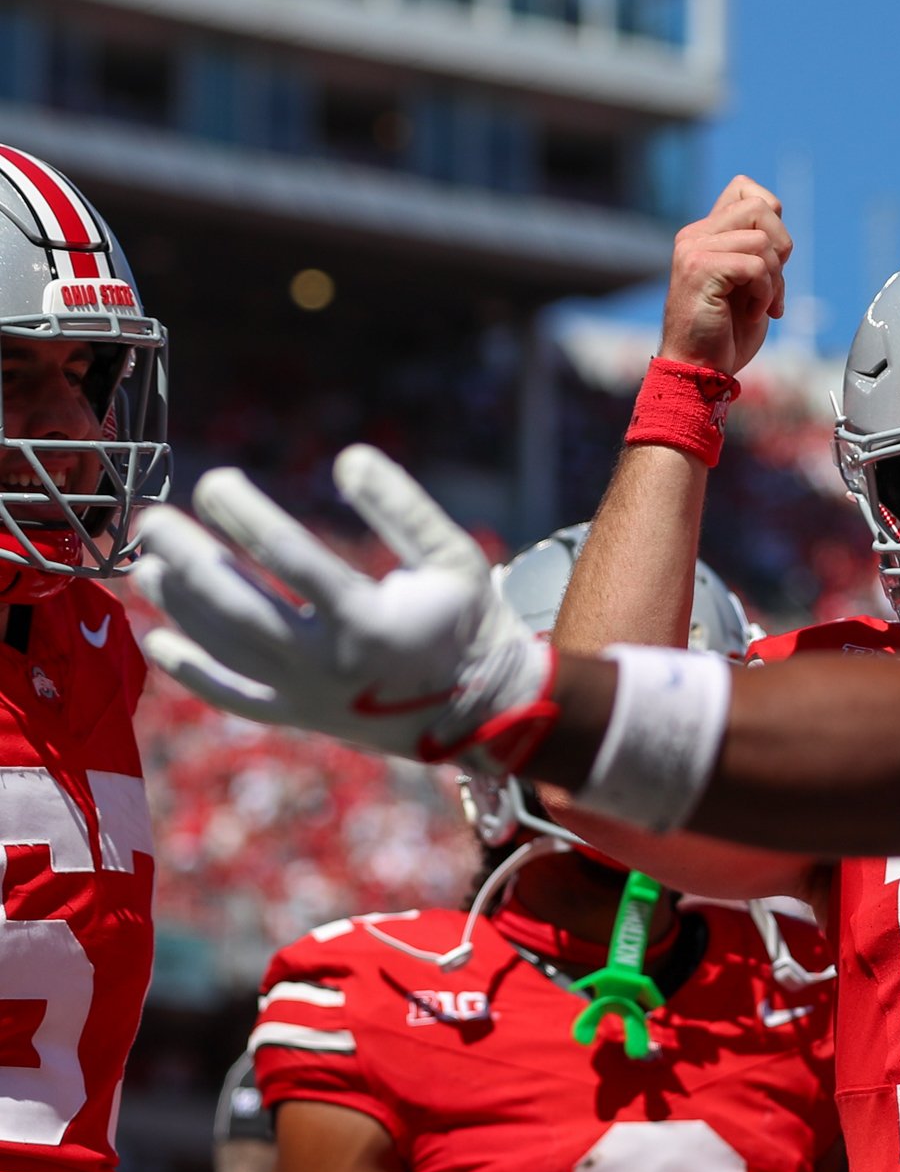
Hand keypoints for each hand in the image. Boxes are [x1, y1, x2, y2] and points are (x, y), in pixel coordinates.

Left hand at [134, 447, 553, 770]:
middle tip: (154, 520)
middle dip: (189, 559)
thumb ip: (403, 507)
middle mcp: (328, 661)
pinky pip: (232, 696)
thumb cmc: (466, 622)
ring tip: (148, 564)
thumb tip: (348, 457)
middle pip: (237, 605)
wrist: (478, 709)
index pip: (289, 556)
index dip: (244, 514)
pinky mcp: (298, 714)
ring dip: (179, 604)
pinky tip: (155, 641)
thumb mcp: (454, 557)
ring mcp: (307, 694)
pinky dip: (190, 672)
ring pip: (225, 647)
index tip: (215, 482)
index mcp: (369, 619)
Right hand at [659, 174, 791, 376]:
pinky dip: (765, 293)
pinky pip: (756, 266)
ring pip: (762, 240)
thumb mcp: (749, 284)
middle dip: (781, 249)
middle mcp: (696, 235)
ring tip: (760, 304)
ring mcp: (694, 250)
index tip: (772, 258)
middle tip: (771, 285)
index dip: (773, 216)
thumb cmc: (724, 335)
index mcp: (706, 234)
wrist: (699, 369)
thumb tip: (781, 231)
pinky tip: (753, 313)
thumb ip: (758, 253)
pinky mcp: (700, 269)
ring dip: (774, 279)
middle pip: (761, 207)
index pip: (745, 188)